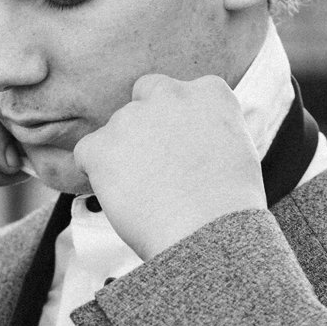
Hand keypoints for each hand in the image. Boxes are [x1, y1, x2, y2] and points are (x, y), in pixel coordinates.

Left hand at [73, 75, 266, 261]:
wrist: (209, 233)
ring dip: (123, 155)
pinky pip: (87, 153)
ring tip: (147, 195)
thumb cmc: (230, 207)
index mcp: (209, 92)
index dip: (179, 124)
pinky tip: (120, 197)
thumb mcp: (239, 153)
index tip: (184, 151)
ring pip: (116, 132)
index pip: (183, 94)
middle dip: (146, 126)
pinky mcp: (101, 144)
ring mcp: (132, 117)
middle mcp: (169, 94)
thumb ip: (211, 132)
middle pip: (144, 98)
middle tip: (157, 168)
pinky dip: (96, 173)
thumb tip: (192, 140)